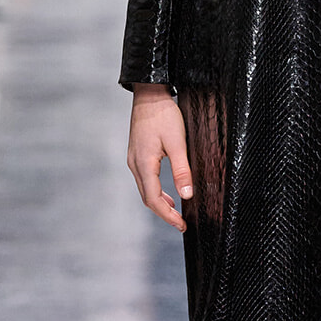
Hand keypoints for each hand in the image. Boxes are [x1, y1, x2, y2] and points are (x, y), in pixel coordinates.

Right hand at [128, 84, 192, 230]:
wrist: (149, 95)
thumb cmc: (163, 115)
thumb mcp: (177, 143)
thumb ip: (182, 170)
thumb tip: (187, 195)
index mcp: (143, 164)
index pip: (153, 199)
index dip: (168, 216)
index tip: (181, 225)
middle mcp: (135, 165)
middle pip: (147, 198)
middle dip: (164, 213)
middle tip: (180, 223)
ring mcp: (134, 160)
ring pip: (145, 189)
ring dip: (160, 203)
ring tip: (175, 213)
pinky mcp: (137, 155)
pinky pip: (145, 180)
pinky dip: (156, 191)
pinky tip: (168, 194)